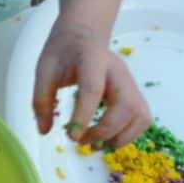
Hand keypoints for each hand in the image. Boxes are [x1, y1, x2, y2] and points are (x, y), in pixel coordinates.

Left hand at [32, 20, 152, 148]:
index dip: (84, 116)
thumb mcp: (44, 70)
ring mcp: (131, 82)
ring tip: (95, 144)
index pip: (93, 89)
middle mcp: (119, 70)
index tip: (71, 136)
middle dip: (104, 131)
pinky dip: (128, 136)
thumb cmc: (64, 54)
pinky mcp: (136, 94)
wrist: (83, 37)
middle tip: (80, 141)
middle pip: (125, 105)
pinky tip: (108, 138)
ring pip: (139, 115)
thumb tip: (44, 131)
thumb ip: (41, 100)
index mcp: (93, 59)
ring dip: (119, 138)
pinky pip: (142, 120)